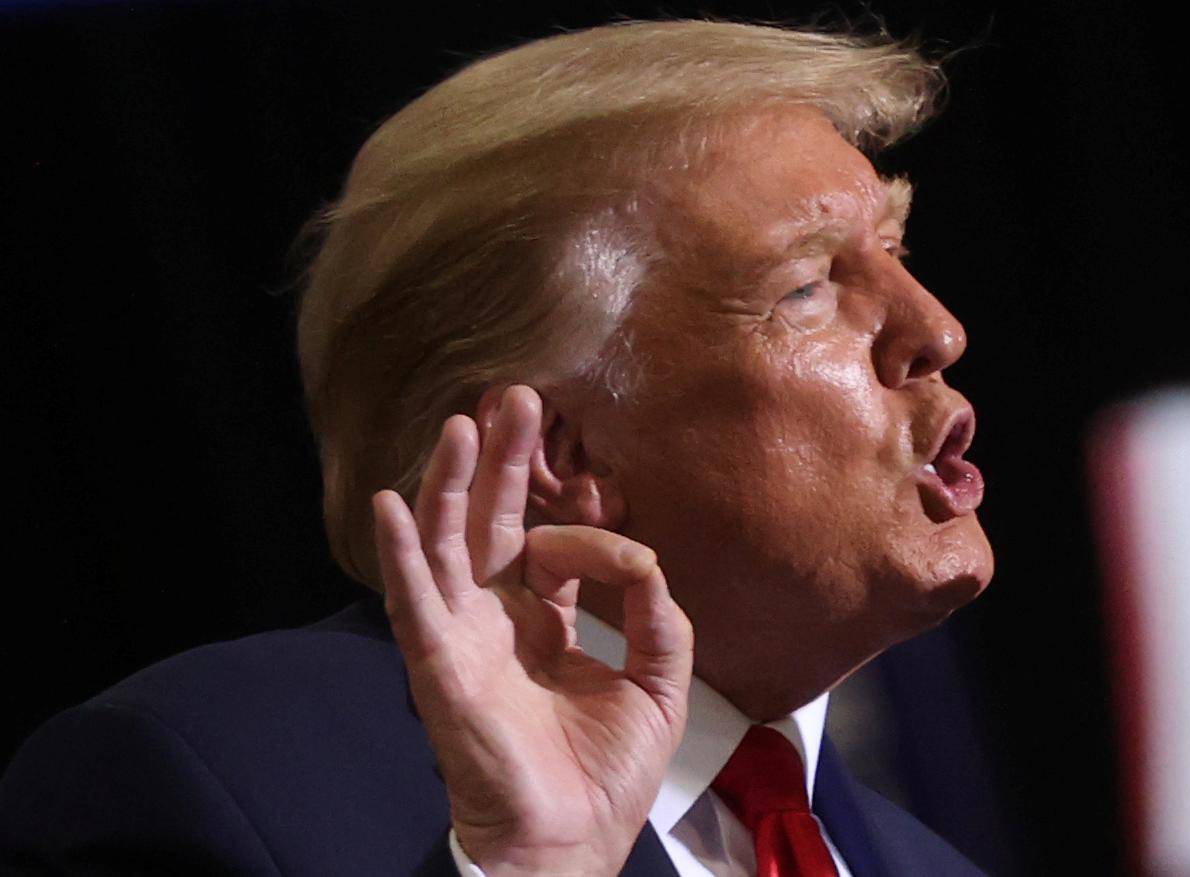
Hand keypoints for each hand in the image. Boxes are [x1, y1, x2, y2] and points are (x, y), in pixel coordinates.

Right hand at [371, 385, 692, 876]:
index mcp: (543, 623)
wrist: (571, 841)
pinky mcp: (438, 665)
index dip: (578, 518)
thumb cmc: (607, 774)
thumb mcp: (658, 683)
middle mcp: (496, 620)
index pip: (550, 546)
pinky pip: (414, 601)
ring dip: (450, 484)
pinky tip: (392, 502)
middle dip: (503, 462)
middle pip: (492, 524)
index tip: (612, 511)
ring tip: (462, 423)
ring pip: (447, 545)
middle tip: (514, 396)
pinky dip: (400, 552)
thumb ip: (658, 617)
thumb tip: (644, 557)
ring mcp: (462, 638)